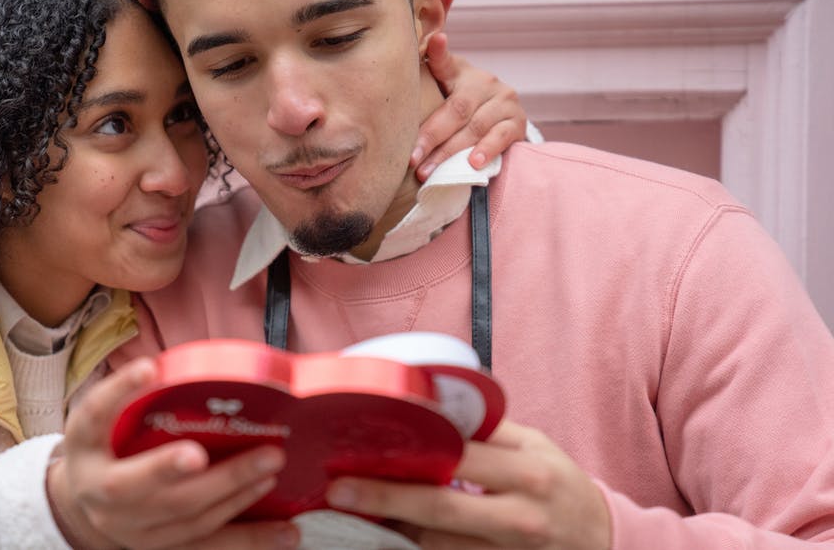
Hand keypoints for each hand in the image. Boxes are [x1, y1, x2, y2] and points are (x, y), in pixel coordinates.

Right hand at [49, 358, 300, 549]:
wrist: (86, 505)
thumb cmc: (105, 447)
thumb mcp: (104, 418)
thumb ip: (133, 394)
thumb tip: (179, 361)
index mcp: (84, 448)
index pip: (95, 415)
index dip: (119, 391)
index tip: (149, 368)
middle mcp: (101, 493)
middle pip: (138, 484)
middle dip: (181, 464)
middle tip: (224, 440)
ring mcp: (133, 529)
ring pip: (184, 515)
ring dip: (232, 490)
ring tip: (269, 464)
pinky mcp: (163, 547)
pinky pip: (210, 546)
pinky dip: (252, 540)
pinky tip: (288, 532)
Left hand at [325, 421, 610, 549]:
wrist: (602, 542)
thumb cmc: (559, 485)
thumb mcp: (535, 447)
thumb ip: (487, 432)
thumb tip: (431, 405)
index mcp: (527, 471)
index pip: (459, 456)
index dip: (410, 449)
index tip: (365, 443)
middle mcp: (519, 514)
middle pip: (440, 507)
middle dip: (385, 497)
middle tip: (339, 490)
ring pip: (437, 544)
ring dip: (392, 527)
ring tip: (353, 510)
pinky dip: (415, 548)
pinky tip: (389, 533)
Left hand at [411, 34, 528, 180]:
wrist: (500, 118)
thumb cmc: (460, 106)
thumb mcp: (443, 91)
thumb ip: (426, 83)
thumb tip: (407, 61)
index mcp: (461, 72)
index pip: (447, 62)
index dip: (440, 52)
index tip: (437, 40)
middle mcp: (485, 83)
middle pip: (456, 110)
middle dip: (431, 137)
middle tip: (411, 159)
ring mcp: (504, 102)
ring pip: (475, 128)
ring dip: (450, 152)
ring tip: (429, 171)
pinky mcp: (517, 122)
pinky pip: (500, 138)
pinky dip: (486, 150)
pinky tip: (472, 164)